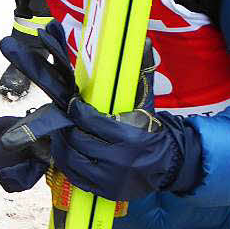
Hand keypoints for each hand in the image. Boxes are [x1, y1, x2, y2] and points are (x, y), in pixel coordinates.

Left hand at [0, 22, 200, 200]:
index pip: (87, 120)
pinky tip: (69, 150)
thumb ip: (139, 71)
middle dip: (67, 127)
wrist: (166, 163)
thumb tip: (140, 39)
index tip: (71, 104)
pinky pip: (74, 175)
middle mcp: (119, 160)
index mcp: (127, 135)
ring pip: (70, 158)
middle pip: (75, 139)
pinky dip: (67, 162)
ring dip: (63, 143)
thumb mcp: (143, 100)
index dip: (74, 110)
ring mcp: (110, 179)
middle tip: (64, 118)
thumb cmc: (148, 126)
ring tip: (64, 132)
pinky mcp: (104, 191)